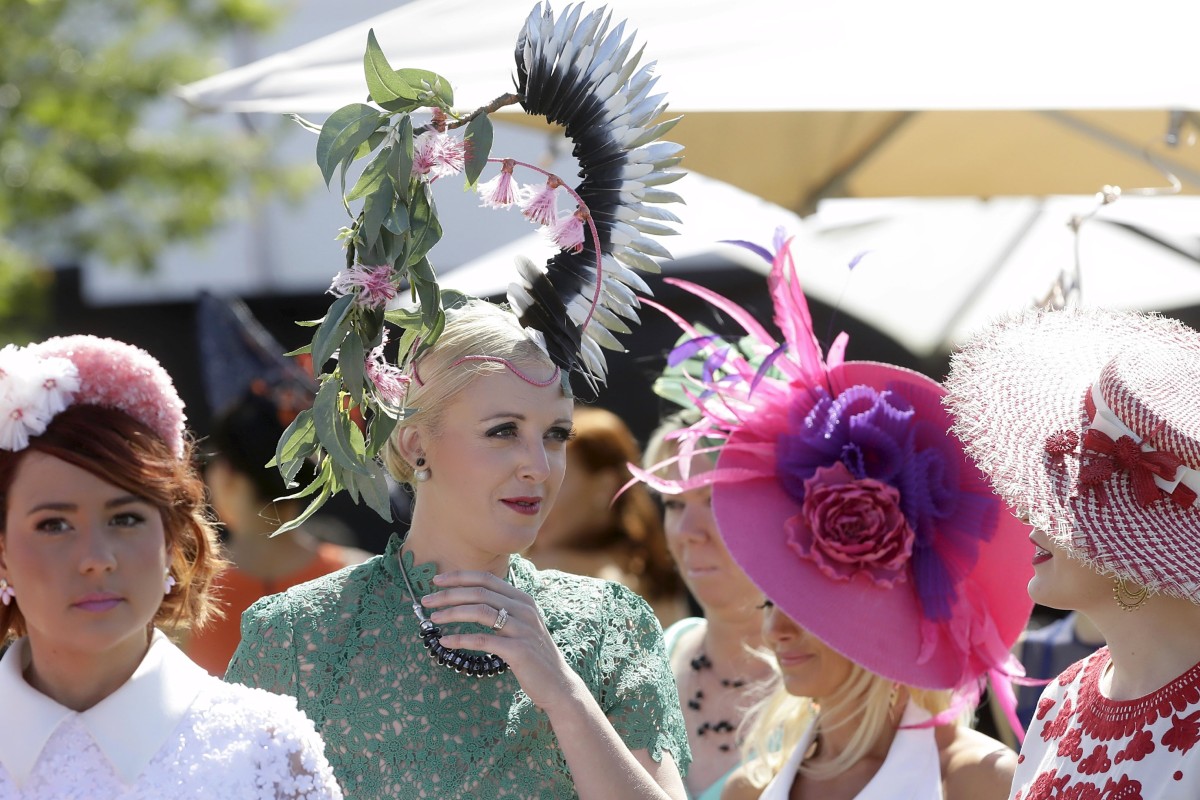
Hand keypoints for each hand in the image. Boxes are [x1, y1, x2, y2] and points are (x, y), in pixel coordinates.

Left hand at [422, 570, 582, 710]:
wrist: (557, 683)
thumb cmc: (533, 655)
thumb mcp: (520, 625)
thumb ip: (502, 610)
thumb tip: (469, 600)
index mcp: (522, 599)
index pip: (486, 578)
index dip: (459, 576)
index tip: (436, 580)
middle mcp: (523, 609)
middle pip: (479, 592)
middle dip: (449, 594)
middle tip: (426, 601)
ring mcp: (522, 629)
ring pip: (480, 612)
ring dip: (452, 613)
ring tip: (433, 619)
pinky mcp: (518, 650)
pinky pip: (483, 640)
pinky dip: (461, 639)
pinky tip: (446, 641)